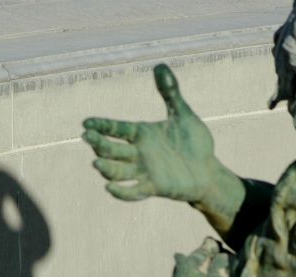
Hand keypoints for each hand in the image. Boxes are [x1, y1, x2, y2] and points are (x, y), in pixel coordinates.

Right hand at [82, 65, 241, 223]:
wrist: (208, 171)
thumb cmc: (195, 143)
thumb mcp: (183, 115)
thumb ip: (170, 93)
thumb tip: (160, 65)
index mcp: (141, 134)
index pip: (116, 129)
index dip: (101, 126)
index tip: (86, 123)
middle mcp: (138, 153)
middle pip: (112, 149)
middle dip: (99, 144)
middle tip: (86, 137)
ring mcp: (144, 172)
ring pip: (118, 171)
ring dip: (107, 168)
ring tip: (96, 163)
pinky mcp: (154, 188)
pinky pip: (133, 191)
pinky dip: (121, 192)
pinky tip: (110, 188)